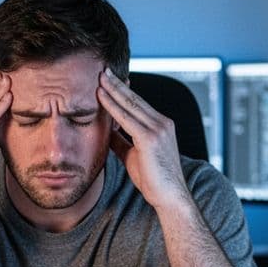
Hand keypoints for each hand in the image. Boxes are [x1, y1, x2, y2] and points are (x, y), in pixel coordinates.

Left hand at [97, 69, 190, 211]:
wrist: (169, 197)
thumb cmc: (153, 179)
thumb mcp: (133, 155)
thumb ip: (121, 141)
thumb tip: (107, 131)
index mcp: (161, 125)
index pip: (139, 103)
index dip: (123, 90)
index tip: (110, 80)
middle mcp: (162, 123)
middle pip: (134, 98)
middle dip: (117, 83)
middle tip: (103, 69)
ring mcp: (158, 129)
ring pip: (130, 103)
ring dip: (112, 89)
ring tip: (99, 77)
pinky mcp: (150, 138)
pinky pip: (126, 117)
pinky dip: (111, 105)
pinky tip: (100, 96)